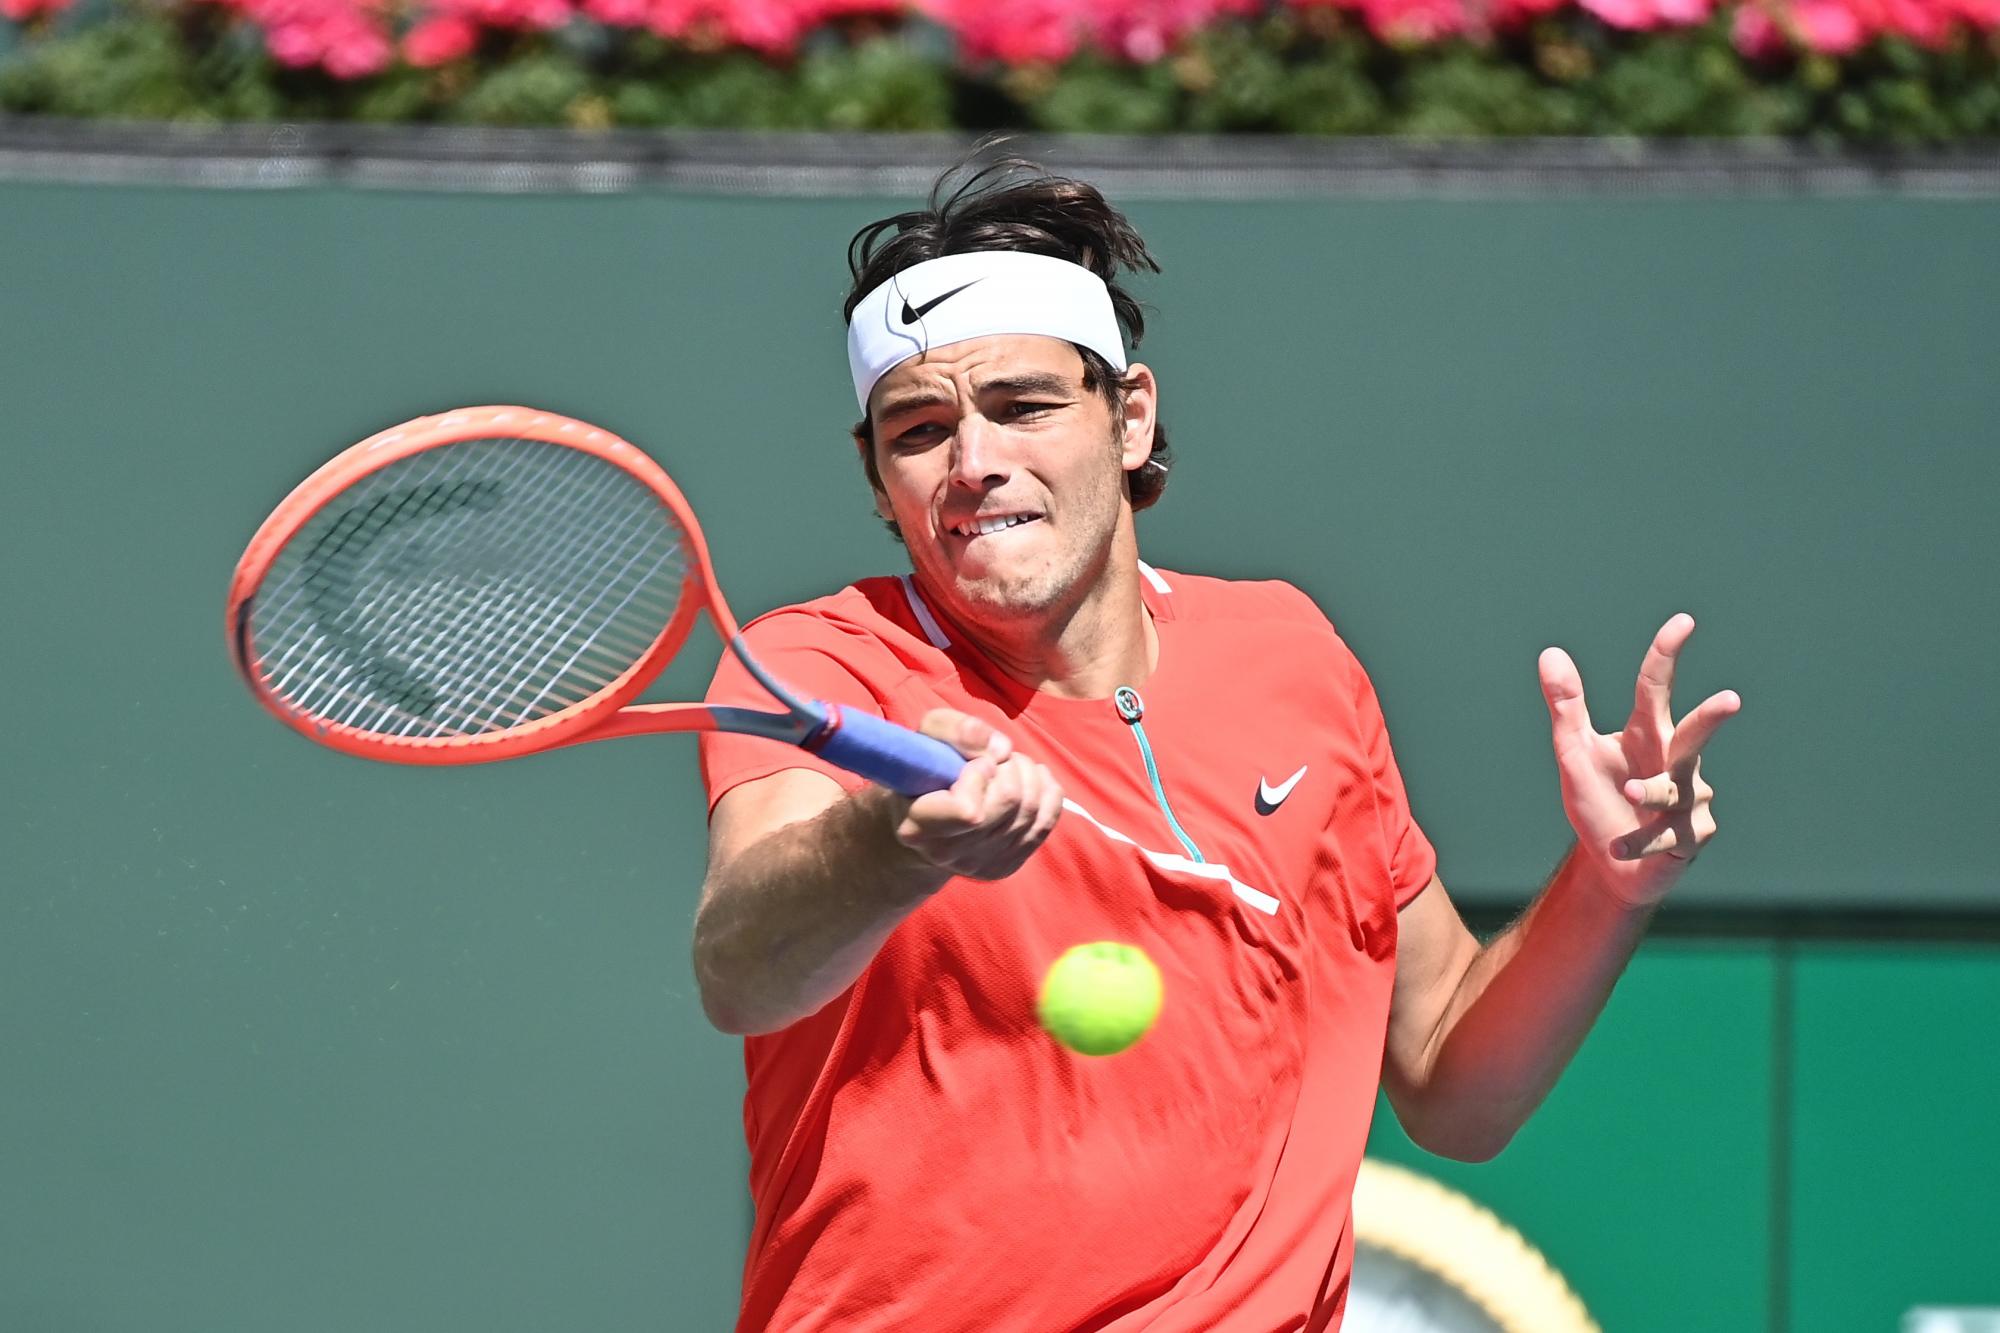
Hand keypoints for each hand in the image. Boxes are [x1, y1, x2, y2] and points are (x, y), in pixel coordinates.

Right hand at [890, 709, 1064, 880]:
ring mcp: (979, 865)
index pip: (969, 812)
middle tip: (992, 759)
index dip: (979, 775)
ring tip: (1005, 768)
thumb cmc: (925, 770)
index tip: (974, 763)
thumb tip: (1001, 749)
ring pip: (1031, 808)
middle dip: (1008, 766)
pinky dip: (1046, 790)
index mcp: (918, 826)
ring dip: (1026, 773)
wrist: (926, 817)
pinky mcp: (1006, 866)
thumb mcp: (927, 737)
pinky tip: (1027, 781)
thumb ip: (956, 730)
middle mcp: (947, 854)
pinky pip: (1047, 820)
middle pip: (1009, 801)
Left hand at [1538, 614, 1740, 906]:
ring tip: (1626, 793)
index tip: (1683, 622)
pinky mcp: (1692, 836)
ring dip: (1647, 792)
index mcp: (1647, 735)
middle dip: (1712, 718)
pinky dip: (1635, 841)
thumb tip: (1551, 652)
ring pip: (1671, 790)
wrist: (1611, 865)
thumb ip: (1566, 707)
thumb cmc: (1599, 800)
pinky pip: (1662, 835)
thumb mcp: (1574, 753)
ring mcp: (1690, 799)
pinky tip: (1617, 846)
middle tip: (1731, 700)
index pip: (1655, 689)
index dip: (1666, 655)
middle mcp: (1676, 761)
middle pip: (1694, 735)